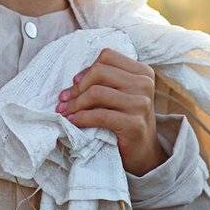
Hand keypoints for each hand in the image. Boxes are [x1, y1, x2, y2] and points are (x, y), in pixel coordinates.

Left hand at [55, 48, 166, 175]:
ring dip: (76, 104)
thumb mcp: (122, 94)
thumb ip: (105, 81)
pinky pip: (100, 115)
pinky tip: (73, 122)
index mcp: (142, 72)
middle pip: (100, 71)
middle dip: (78, 87)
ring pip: (97, 92)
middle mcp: (144, 84)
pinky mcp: (134, 124)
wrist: (143, 152)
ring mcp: (141, 104)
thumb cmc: (126, 120)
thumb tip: (74, 79)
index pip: (107, 56)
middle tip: (65, 100)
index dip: (87, 70)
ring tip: (66, 112)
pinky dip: (81, 118)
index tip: (75, 84)